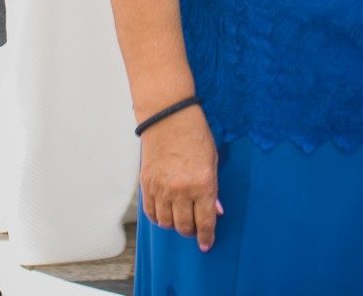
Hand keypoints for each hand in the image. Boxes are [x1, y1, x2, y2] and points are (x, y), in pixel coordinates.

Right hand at [138, 106, 220, 250]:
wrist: (168, 118)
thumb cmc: (194, 135)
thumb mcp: (212, 161)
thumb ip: (213, 189)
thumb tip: (216, 211)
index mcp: (202, 185)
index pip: (204, 222)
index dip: (206, 237)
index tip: (206, 244)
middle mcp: (181, 191)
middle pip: (184, 226)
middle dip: (191, 231)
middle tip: (194, 228)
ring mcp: (161, 189)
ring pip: (166, 223)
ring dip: (174, 225)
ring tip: (180, 218)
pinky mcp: (147, 185)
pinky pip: (151, 212)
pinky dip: (158, 217)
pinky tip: (165, 213)